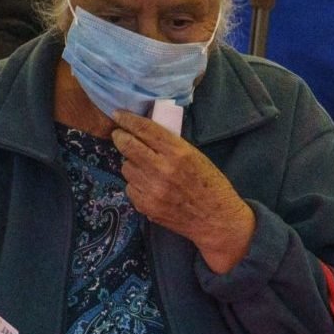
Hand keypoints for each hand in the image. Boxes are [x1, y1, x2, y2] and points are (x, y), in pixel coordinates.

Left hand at [111, 110, 255, 272]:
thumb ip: (170, 144)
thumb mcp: (195, 156)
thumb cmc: (209, 184)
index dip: (128, 119)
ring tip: (143, 165)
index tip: (118, 114)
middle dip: (120, 137)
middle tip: (119, 134)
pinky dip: (136, 183)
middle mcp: (162, 170)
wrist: (215, 219)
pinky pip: (130, 187)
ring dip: (131, 163)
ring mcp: (152, 190)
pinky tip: (148, 185)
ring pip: (126, 167)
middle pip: (127, 146)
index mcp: (178, 152)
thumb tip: (144, 132)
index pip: (145, 129)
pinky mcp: (146, 206)